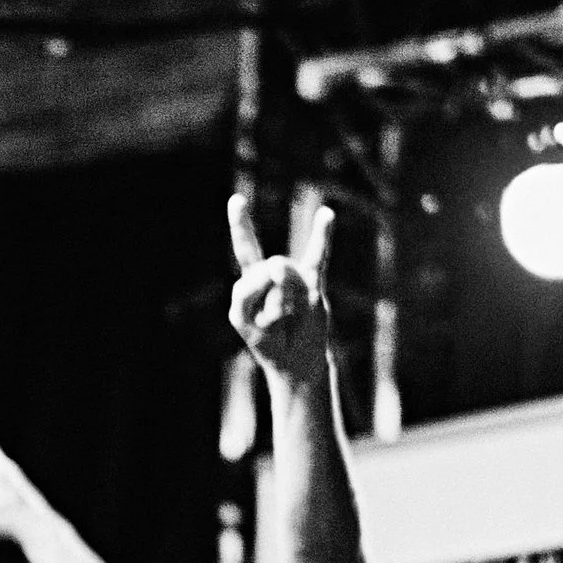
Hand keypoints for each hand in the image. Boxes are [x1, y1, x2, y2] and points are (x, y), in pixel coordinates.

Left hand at [226, 193, 332, 377]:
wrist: (296, 362)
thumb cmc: (267, 341)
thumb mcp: (244, 317)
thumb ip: (252, 288)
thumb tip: (279, 265)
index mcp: (252, 279)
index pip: (246, 248)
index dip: (241, 224)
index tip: (237, 200)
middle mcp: (274, 272)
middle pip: (264, 271)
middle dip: (264, 300)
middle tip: (271, 322)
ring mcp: (296, 277)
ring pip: (285, 280)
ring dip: (282, 307)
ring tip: (288, 321)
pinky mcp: (314, 286)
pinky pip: (318, 257)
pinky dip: (322, 236)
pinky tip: (325, 214)